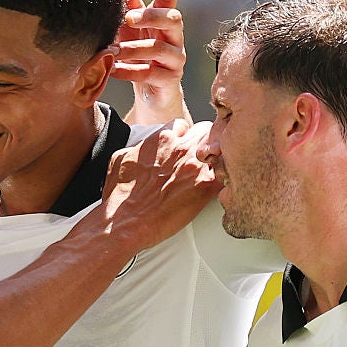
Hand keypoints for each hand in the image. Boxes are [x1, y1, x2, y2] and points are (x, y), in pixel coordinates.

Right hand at [101, 120, 218, 249]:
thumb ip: (139, 145)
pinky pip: (225, 173)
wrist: (126, 221)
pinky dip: (223, 178)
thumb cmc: (120, 195)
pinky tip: (216, 186)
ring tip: (210, 170)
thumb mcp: (121, 157)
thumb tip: (143, 146)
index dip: (183, 136)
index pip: (183, 125)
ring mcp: (195, 167)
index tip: (182, 146)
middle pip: (206, 131)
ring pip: (219, 148)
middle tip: (200, 156)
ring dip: (215, 158)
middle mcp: (181, 148)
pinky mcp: (206, 187)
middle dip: (203, 142)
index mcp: (162, 138)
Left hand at [116, 0, 190, 124]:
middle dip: (151, 16)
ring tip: (112, 51)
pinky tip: (113, 70)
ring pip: (159, 48)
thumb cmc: (140, 52)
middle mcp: (175, 36)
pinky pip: (150, 74)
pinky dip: (129, 71)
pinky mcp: (170, 79)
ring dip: (133, 49)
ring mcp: (176, 58)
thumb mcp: (132, 27)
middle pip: (173, 19)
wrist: (152, 90)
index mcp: (165, 19)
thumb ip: (129, 5)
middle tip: (128, 18)